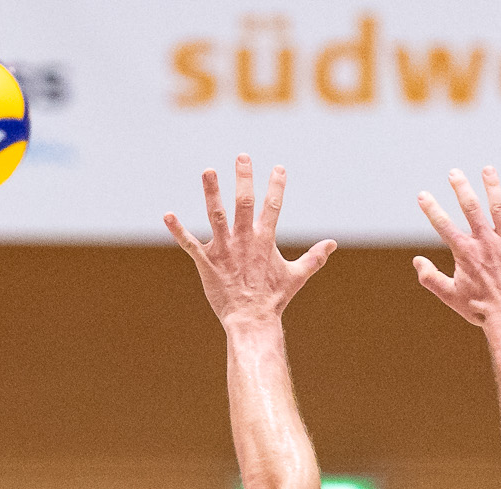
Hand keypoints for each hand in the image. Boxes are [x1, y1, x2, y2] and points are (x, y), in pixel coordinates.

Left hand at [166, 157, 334, 329]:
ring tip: (208, 171)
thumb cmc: (273, 299)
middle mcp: (244, 240)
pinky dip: (178, 230)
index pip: (273, 206)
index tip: (278, 168)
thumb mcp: (297, 276)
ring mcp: (224, 250)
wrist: (251, 320)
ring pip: (216, 215)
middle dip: (244, 178)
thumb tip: (332, 244)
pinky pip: (190, 244)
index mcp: (265, 240)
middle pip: (244, 202)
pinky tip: (167, 215)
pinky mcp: (207, 263)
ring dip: (212, 192)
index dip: (276, 186)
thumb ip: (314, 258)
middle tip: (242, 156)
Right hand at [414, 166, 500, 328]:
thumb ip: (430, 278)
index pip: (443, 225)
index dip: (431, 209)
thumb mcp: (449, 295)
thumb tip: (416, 261)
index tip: (422, 195)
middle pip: (471, 208)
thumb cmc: (479, 309)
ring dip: (493, 186)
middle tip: (454, 173)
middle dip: (461, 188)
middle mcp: (485, 242)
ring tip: (487, 169)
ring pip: (500, 207)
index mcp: (465, 253)